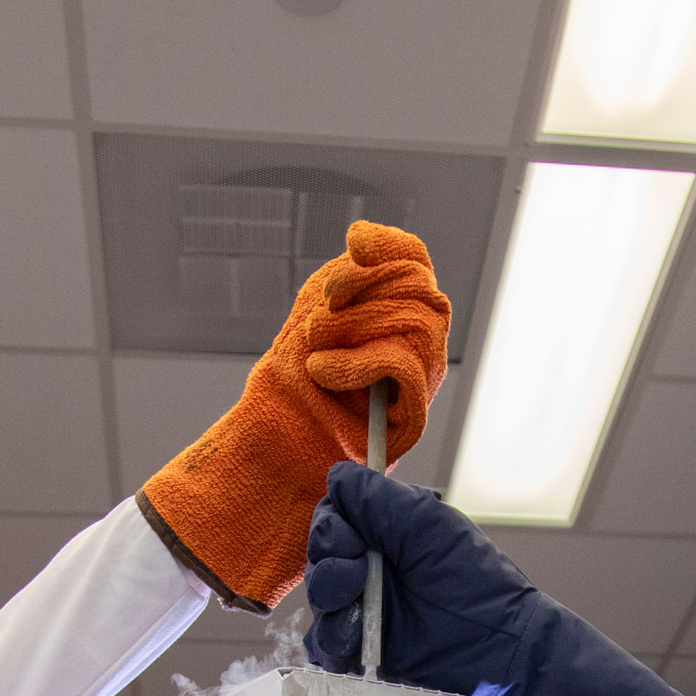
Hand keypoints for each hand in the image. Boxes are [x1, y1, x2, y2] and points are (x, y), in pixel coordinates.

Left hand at [138, 222, 450, 610]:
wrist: (275, 453)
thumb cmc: (291, 389)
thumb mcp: (313, 316)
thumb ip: (345, 278)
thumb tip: (360, 243)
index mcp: (395, 317)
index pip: (416, 263)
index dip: (392, 246)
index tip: (354, 242)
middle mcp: (417, 347)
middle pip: (421, 290)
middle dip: (369, 288)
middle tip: (324, 309)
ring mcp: (419, 382)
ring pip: (418, 323)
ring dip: (357, 327)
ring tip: (318, 349)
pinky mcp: (411, 417)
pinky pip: (405, 365)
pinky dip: (359, 361)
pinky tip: (323, 372)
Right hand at [303, 463, 695, 695]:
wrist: (501, 650)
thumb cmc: (476, 582)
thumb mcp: (429, 526)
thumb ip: (380, 500)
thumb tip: (337, 475)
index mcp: (386, 532)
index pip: (334, 517)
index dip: (334, 524)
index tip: (355, 537)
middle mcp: (370, 568)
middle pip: (319, 555)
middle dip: (329, 559)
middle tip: (357, 571)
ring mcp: (363, 612)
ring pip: (317, 600)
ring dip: (329, 598)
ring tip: (356, 607)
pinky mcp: (363, 655)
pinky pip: (324, 645)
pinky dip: (332, 639)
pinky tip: (355, 639)